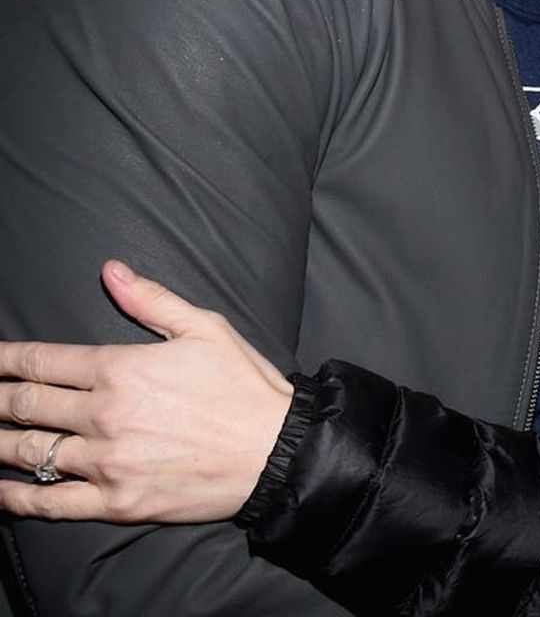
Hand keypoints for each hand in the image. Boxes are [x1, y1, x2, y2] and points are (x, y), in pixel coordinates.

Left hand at [0, 260, 292, 523]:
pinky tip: (0, 488)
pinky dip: (17, 496)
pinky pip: (51, 503)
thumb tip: (111, 271)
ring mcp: (107, 463)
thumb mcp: (206, 327)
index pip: (44, 361)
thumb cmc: (244, 385)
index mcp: (123, 369)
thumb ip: (151, 300)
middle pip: (26, 405)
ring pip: (30, 452)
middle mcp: (106, 415)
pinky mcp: (116, 502)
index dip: (7, 359)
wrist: (276, 449)